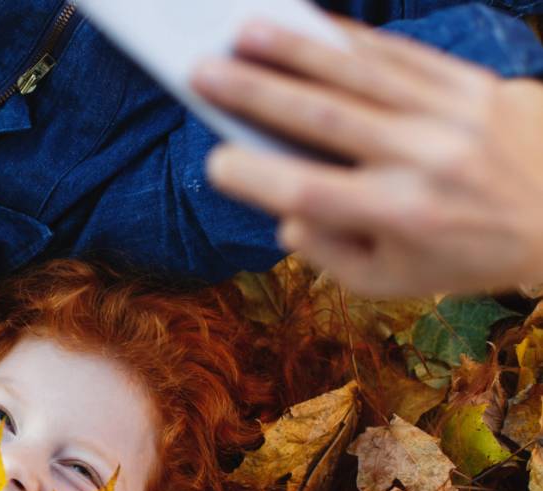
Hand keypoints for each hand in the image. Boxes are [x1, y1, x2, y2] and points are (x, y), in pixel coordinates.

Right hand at [192, 18, 542, 297]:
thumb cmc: (462, 255)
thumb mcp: (391, 283)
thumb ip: (329, 254)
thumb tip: (284, 213)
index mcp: (400, 217)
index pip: (308, 192)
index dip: (255, 177)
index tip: (215, 163)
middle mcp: (425, 161)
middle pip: (322, 118)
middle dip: (253, 91)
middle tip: (198, 70)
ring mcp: (452, 116)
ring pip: (357, 74)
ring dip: (292, 50)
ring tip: (240, 30)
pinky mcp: (474, 85)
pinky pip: (399, 55)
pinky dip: (348, 40)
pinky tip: (307, 26)